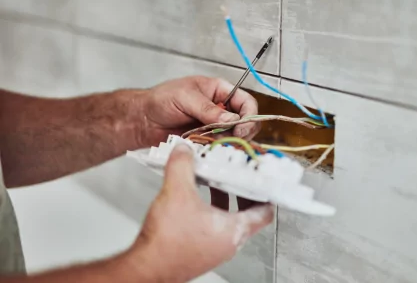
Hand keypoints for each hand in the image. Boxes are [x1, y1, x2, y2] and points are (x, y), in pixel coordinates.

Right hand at [127, 144, 273, 282]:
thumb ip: (182, 166)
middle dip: (242, 192)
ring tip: (213, 182)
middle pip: (248, 215)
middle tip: (237, 176)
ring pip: (228, 221)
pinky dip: (209, 212)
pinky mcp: (199, 252)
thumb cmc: (167, 242)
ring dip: (224, 201)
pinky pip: (213, 229)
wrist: (146, 268)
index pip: (265, 213)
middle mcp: (228, 243)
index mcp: (234, 231)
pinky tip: (193, 201)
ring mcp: (214, 250)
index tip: (264, 180)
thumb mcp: (177, 192)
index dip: (267, 193)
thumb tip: (185, 151)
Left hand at [138, 76, 259, 145]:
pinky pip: (219, 148)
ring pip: (234, 138)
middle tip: (231, 139)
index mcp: (220, 91)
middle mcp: (221, 109)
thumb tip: (231, 119)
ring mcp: (215, 127)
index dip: (249, 115)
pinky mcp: (207, 141)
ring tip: (212, 142)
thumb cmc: (160, 100)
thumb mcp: (186, 97)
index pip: (246, 102)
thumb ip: (209, 109)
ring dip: (227, 142)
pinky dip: (216, 150)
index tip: (241, 127)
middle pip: (245, 123)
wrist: (142, 120)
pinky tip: (206, 148)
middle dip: (241, 132)